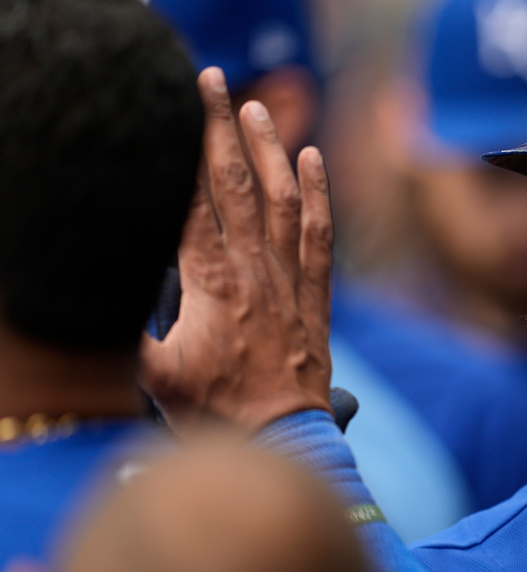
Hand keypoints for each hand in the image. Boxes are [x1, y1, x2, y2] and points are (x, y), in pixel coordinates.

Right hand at [139, 67, 333, 431]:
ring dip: (270, 150)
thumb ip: (132, 330)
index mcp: (211, 285)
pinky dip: (319, 194)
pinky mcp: (317, 296)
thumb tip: (112, 289)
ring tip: (257, 107)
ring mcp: (290, 280)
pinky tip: (314, 159)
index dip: (187, 151)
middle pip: (235, 187)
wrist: (281, 439)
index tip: (180, 110)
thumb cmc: (214, 412)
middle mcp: (254, 272)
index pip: (195, 202)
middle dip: (222, 130)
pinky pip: (321, 235)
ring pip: (282, 200)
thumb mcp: (153, 376)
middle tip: (213, 83)